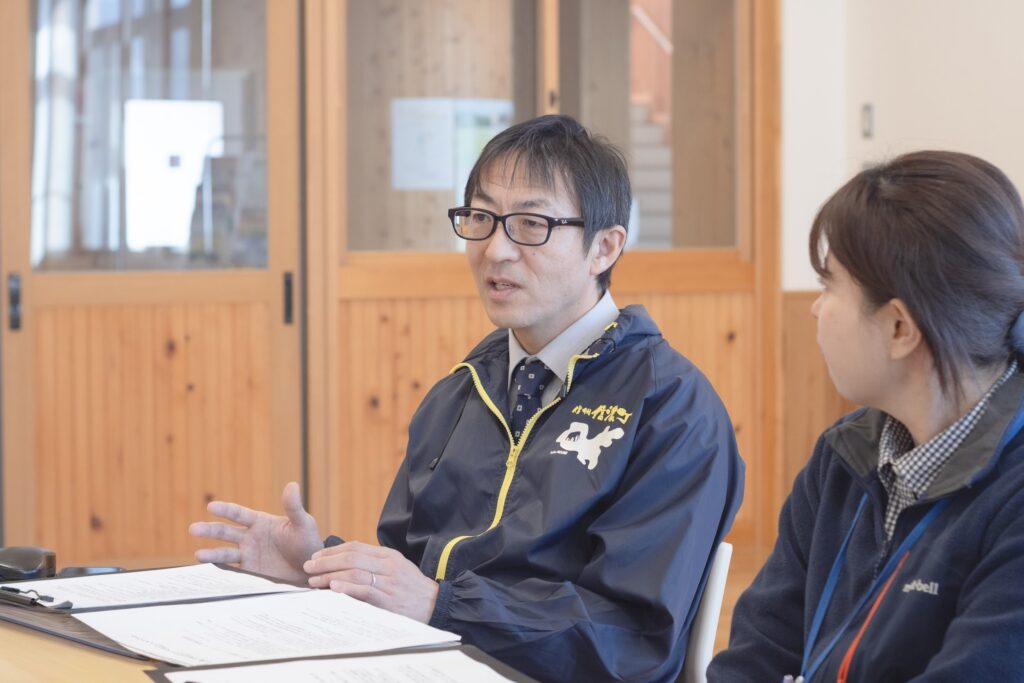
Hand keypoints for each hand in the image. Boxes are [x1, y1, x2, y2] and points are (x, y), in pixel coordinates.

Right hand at [189, 482, 322, 582]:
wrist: (311, 569)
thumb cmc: (308, 542)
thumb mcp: (303, 524)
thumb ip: (294, 507)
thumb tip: (292, 485)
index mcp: (260, 522)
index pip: (239, 514)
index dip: (225, 510)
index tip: (211, 506)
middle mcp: (250, 537)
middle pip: (226, 532)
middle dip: (210, 530)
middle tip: (193, 529)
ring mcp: (248, 555)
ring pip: (225, 553)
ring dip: (211, 554)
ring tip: (197, 555)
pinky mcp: (249, 572)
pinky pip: (231, 571)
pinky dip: (219, 571)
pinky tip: (207, 571)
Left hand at [303, 541, 439, 622]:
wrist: (434, 604)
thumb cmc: (411, 588)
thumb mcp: (395, 568)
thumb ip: (373, 563)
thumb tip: (344, 562)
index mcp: (387, 555)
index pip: (355, 547)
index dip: (332, 551)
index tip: (316, 556)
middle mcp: (387, 566)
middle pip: (351, 558)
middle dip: (326, 562)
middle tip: (308, 567)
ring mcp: (388, 583)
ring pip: (355, 573)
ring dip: (330, 576)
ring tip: (314, 581)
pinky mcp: (388, 600)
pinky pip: (365, 591)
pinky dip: (348, 588)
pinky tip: (334, 588)